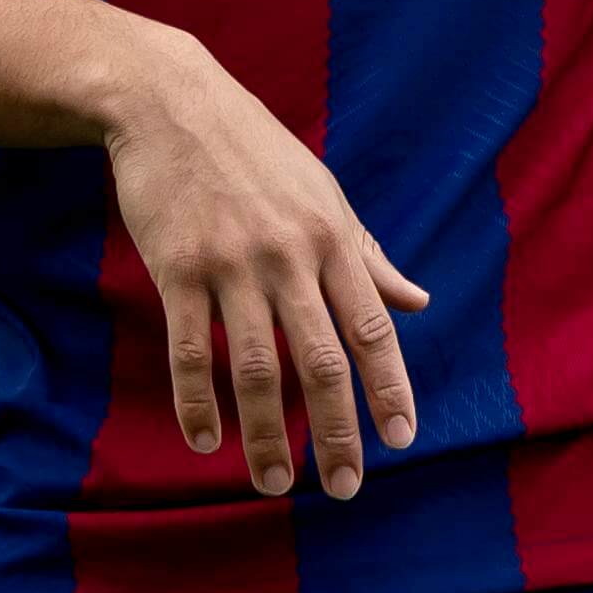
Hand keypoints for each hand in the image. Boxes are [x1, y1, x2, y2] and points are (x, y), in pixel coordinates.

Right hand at [101, 28, 428, 498]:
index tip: (402, 440)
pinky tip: (205, 441)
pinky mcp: (176, 269)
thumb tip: (419, 302)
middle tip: (346, 487)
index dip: (391, 388)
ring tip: (273, 484)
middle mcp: (290, 256)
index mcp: (334, 239)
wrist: (174, 104)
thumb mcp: (326, 196)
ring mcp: (231, 264)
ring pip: (253, 367)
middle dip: (336, 430)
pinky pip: (189, 349)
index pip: (373, 328)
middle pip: (320, 360)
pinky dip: (196, 401)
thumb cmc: (259, 155)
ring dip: (265, 433)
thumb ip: (370, 257)